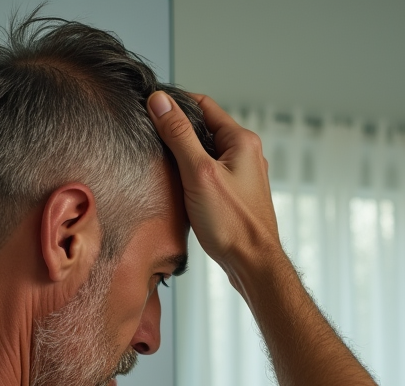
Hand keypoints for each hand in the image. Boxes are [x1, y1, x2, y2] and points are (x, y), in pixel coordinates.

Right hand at [146, 91, 282, 290]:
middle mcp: (247, 153)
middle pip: (206, 128)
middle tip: (151, 135)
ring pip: (208, 152)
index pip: (204, 105)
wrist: (253, 264)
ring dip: (186, 154)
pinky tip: (180, 186)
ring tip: (163, 162)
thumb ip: (179, 135)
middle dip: (179, 130)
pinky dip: (194, 174)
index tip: (151, 106)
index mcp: (242, 141)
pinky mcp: (238, 193)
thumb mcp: (198, 173)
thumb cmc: (232, 224)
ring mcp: (244, 174)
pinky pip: (212, 173)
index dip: (176, 103)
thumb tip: (160, 101)